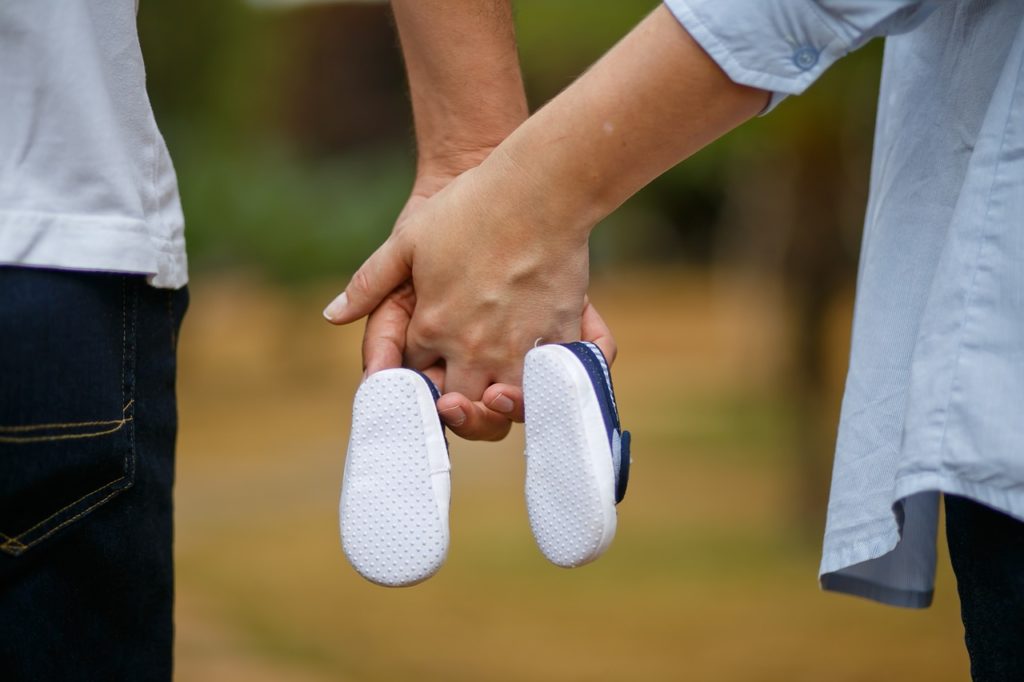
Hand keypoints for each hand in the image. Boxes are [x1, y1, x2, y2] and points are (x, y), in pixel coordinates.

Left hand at [325, 150, 614, 438]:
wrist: (540, 189)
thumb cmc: (472, 207)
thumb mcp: (407, 240)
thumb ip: (368, 283)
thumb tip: (332, 315)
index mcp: (433, 326)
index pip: (415, 370)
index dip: (417, 368)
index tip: (424, 361)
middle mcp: (473, 347)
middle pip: (458, 403)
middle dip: (454, 405)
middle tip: (458, 396)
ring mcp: (517, 347)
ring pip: (502, 408)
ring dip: (495, 407)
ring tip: (496, 396)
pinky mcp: (557, 339)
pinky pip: (547, 386)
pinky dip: (541, 389)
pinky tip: (538, 381)